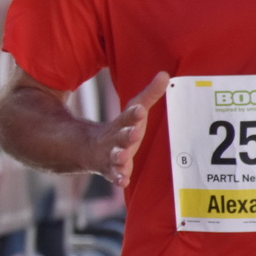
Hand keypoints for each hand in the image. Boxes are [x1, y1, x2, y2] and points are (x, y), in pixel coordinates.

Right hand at [90, 71, 168, 186]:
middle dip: (127, 135)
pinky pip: (114, 175)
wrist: (90, 150)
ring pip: (115, 157)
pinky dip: (118, 178)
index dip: (134, 114)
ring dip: (119, 158)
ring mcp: (111, 155)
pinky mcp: (111, 171)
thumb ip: (150, 95)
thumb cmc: (121, 129)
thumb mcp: (133, 112)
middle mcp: (116, 139)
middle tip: (133, 134)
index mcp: (123, 124)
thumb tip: (165, 74)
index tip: (140, 110)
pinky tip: (122, 180)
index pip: (128, 117)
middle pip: (121, 136)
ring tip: (123, 159)